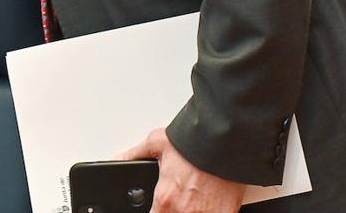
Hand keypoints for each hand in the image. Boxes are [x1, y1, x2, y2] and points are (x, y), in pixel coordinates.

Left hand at [119, 129, 245, 212]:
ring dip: (191, 210)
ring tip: (194, 198)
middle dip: (174, 209)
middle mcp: (184, 212)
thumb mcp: (156, 142)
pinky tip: (208, 201)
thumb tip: (119, 159)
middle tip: (179, 199)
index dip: (156, 211)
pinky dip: (210, 210)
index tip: (159, 207)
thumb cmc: (193, 142)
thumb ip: (135, 155)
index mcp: (166, 200)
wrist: (225, 140)